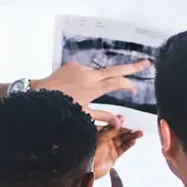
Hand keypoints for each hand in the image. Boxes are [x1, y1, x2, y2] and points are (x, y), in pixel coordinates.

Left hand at [32, 60, 150, 125]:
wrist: (39, 94)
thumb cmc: (62, 108)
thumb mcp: (84, 114)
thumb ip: (104, 116)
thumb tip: (120, 122)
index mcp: (94, 88)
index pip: (117, 83)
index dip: (128, 85)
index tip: (134, 89)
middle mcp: (90, 75)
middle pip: (116, 69)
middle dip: (133, 67)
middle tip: (147, 63)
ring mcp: (81, 68)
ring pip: (97, 73)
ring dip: (98, 82)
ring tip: (82, 95)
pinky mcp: (73, 65)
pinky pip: (85, 71)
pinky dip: (85, 79)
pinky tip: (75, 89)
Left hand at [93, 126, 142, 179]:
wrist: (88, 170)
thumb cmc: (88, 154)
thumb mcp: (100, 139)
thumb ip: (109, 130)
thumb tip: (118, 122)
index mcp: (99, 134)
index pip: (111, 126)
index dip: (118, 123)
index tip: (124, 120)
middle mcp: (105, 140)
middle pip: (118, 133)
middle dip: (127, 130)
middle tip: (135, 128)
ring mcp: (110, 148)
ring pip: (122, 140)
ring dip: (131, 136)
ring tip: (139, 134)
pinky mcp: (114, 156)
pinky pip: (123, 148)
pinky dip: (128, 145)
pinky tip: (133, 141)